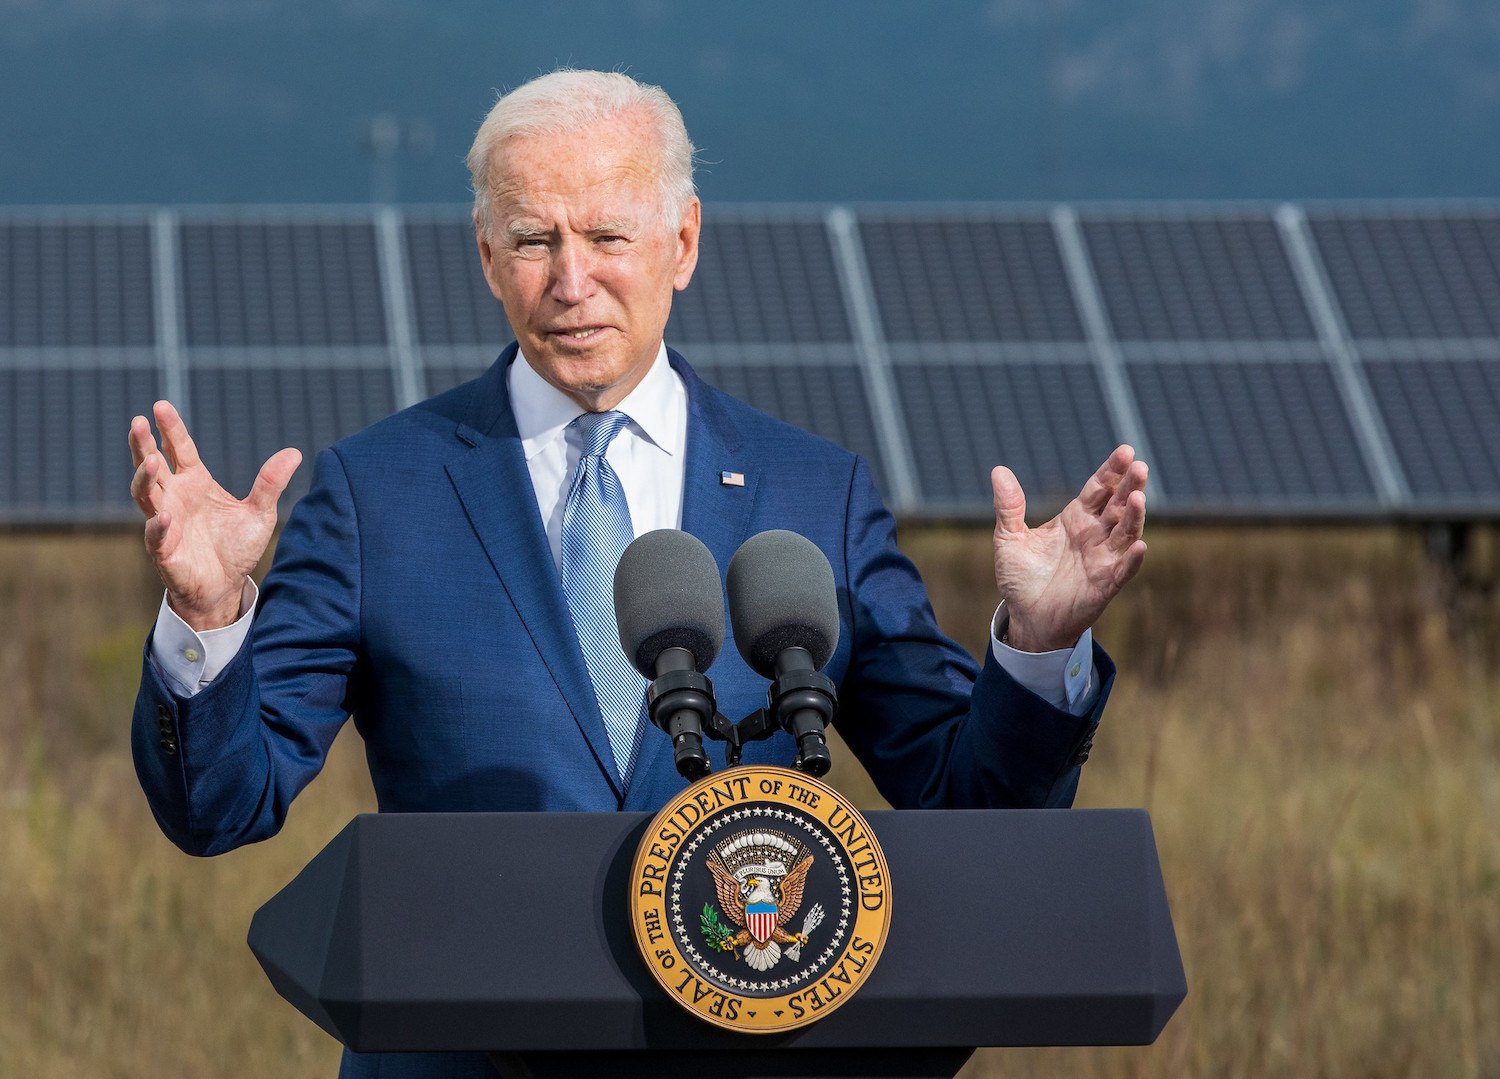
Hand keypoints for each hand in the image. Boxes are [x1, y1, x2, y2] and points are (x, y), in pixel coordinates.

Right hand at [129, 400, 300, 631]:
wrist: (227, 587)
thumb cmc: (236, 547)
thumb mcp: (260, 513)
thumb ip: (271, 483)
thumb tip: (295, 452)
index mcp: (195, 483)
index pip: (179, 449)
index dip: (170, 429)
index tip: (160, 405)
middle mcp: (175, 498)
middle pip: (152, 465)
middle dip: (142, 444)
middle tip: (137, 421)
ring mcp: (165, 522)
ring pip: (145, 495)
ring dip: (144, 478)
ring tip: (149, 461)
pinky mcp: (164, 551)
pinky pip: (156, 536)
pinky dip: (158, 526)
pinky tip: (165, 517)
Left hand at [991, 445, 1146, 652]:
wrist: (1026, 617)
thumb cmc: (1021, 578)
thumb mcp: (1009, 538)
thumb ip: (1008, 507)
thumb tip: (998, 470)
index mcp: (1075, 518)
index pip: (1099, 488)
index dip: (1112, 470)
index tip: (1125, 451)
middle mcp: (1095, 534)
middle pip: (1118, 504)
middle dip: (1129, 485)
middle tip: (1138, 465)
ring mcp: (1103, 558)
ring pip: (1125, 532)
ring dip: (1134, 516)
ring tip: (1138, 496)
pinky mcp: (1105, 584)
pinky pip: (1123, 570)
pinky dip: (1132, 559)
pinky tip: (1140, 545)